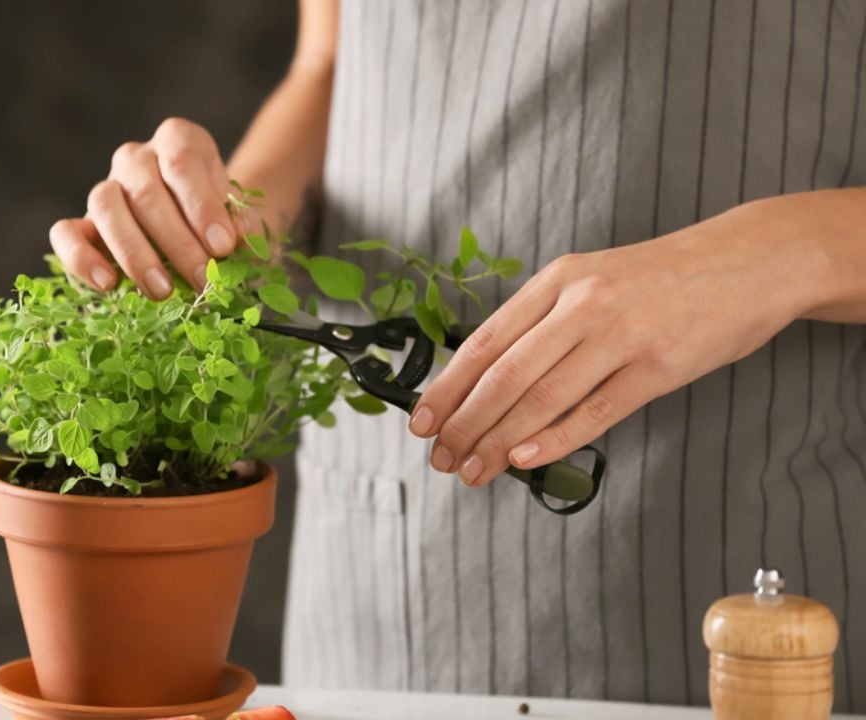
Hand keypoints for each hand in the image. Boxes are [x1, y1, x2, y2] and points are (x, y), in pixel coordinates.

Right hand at [49, 117, 237, 298]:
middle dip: (177, 243)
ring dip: (134, 253)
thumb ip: (241, 223)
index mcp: (178, 140)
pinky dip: (81, 258)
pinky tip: (108, 284)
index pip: (182, 161)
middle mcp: (137, 157)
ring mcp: (106, 187)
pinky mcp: (83, 223)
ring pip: (104, 206)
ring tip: (162, 290)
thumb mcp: (241, 217)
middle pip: (146, 192)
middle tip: (202, 280)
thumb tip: (238, 234)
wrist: (201, 231)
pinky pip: (65, 233)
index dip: (202, 206)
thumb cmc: (222, 221)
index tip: (223, 246)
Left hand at [406, 200, 812, 486]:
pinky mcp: (658, 366)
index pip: (484, 342)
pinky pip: (595, 411)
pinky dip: (554, 439)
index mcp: (556, 280)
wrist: (749, 261)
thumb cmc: (661, 279)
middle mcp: (581, 304)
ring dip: (499, 442)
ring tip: (473, 470)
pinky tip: (525, 461)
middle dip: (465, 424)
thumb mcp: (591, 280)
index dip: (447, 387)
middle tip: (442, 459)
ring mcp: (621, 335)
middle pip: (504, 376)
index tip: (421, 422)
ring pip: (541, 398)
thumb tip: (487, 380)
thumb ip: (543, 323)